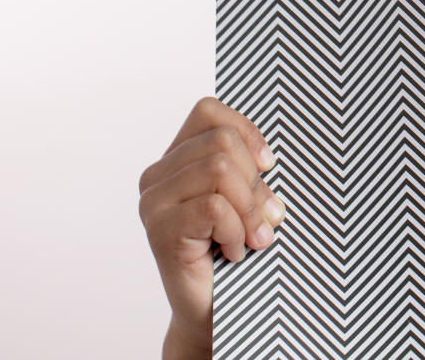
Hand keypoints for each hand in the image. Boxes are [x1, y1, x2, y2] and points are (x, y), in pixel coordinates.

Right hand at [139, 96, 286, 356]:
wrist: (216, 312)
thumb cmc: (234, 252)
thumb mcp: (246, 199)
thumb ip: (247, 168)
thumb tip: (271, 156)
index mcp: (175, 160)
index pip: (209, 112)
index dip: (246, 132)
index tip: (268, 166)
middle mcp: (156, 177)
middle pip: (222, 141)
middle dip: (255, 181)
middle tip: (266, 218)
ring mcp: (154, 203)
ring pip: (220, 169)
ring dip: (249, 209)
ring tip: (252, 238)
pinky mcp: (160, 230)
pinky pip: (214, 207)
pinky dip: (236, 231)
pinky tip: (233, 251)